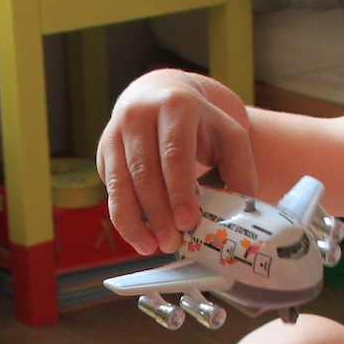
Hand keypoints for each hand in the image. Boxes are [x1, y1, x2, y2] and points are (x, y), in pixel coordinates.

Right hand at [97, 71, 254, 254]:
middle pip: (145, 171)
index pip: (174, 153)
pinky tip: (140, 239)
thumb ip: (240, 170)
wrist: (159, 95)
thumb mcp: (229, 136)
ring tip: (154, 248)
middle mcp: (139, 115)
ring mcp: (115, 133)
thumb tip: (239, 213)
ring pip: (121, 183)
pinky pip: (111, 191)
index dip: (180, 191)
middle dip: (158, 212)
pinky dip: (124, 219)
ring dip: (136, 221)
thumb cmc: (200, 123)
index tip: (188, 222)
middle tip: (173, 243)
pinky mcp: (104, 152)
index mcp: (175, 106)